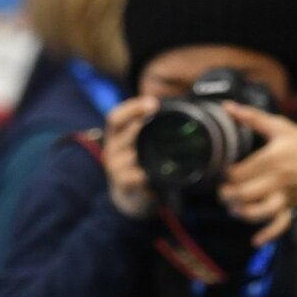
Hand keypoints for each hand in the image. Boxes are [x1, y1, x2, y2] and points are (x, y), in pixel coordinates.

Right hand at [102, 96, 160, 219]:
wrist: (132, 193)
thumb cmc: (141, 161)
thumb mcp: (142, 140)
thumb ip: (151, 125)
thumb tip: (185, 107)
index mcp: (116, 134)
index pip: (115, 117)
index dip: (132, 108)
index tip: (153, 104)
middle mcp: (112, 149)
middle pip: (125, 132)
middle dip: (143, 125)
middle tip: (162, 122)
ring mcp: (115, 167)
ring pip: (132, 154)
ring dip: (147, 150)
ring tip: (164, 146)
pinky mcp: (122, 184)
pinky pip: (135, 176)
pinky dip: (146, 174)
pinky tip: (155, 172)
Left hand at [219, 102, 296, 246]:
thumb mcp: (280, 126)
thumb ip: (252, 118)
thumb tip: (227, 107)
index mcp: (273, 157)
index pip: (239, 172)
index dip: (225, 175)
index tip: (221, 172)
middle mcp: (278, 178)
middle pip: (244, 193)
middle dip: (227, 195)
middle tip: (222, 192)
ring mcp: (285, 195)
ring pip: (259, 210)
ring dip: (242, 213)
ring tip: (233, 208)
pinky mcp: (291, 207)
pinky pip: (280, 224)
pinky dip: (268, 234)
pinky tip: (256, 241)